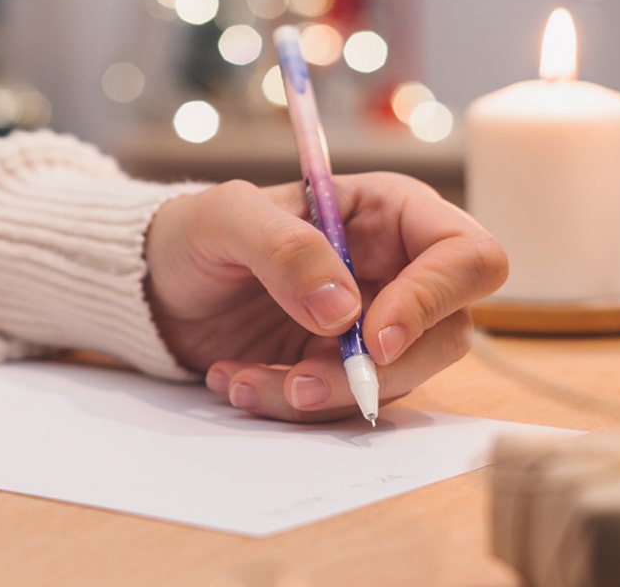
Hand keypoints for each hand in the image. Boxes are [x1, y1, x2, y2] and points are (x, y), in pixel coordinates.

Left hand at [144, 172, 506, 421]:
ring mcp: (372, 326)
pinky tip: (235, 382)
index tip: (371, 337)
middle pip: (446, 334)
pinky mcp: (341, 369)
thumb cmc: (195, 232)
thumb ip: (285, 248)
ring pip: (394, 381)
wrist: (153, 287)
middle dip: (376, 370)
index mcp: (391, 214)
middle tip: (301, 380)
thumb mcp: (225, 218)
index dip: (434, 300)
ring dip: (323, 395)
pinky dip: (289, 405)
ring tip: (244, 381)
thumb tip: (344, 311)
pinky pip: (342, 403)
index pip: (466, 256)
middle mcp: (396, 271)